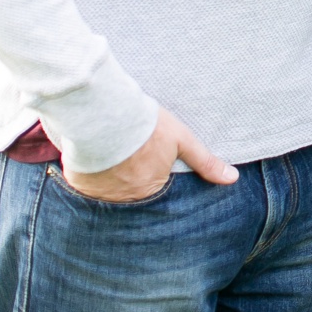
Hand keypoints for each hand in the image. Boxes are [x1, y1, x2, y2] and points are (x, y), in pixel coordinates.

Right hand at [63, 106, 236, 201]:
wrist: (104, 114)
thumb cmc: (147, 126)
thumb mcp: (182, 139)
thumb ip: (205, 162)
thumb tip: (232, 179)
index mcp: (152, 188)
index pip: (155, 187)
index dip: (152, 170)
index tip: (146, 156)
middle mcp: (126, 197)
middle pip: (131, 190)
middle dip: (132, 175)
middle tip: (130, 153)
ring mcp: (101, 193)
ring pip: (109, 188)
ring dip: (111, 175)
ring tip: (113, 152)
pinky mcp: (79, 184)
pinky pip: (86, 185)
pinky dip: (90, 174)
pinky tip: (94, 156)